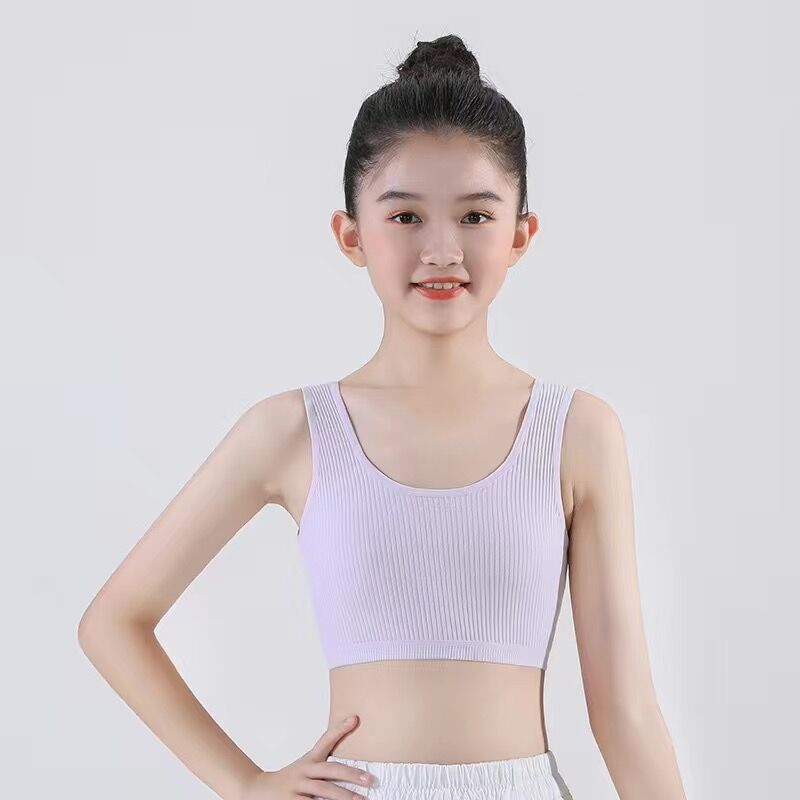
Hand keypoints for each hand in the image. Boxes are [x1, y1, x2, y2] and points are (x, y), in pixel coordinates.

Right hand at [237, 715, 374, 798]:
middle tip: (369, 779)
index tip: (355, 719)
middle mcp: (304, 771)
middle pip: (330, 770)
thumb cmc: (291, 779)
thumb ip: (325, 760)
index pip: (325, 741)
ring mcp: (298, 787)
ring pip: (324, 791)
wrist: (258, 790)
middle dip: (351, 774)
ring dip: (343, 796)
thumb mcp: (306, 765)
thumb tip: (353, 753)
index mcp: (309, 761)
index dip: (340, 729)